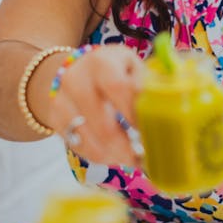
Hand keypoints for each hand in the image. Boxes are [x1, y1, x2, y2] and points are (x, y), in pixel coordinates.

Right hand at [45, 44, 144, 165]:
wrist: (72, 70)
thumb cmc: (113, 69)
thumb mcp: (130, 65)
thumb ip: (145, 83)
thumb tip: (168, 107)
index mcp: (101, 62)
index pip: (119, 89)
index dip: (137, 114)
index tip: (152, 129)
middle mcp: (76, 80)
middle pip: (103, 125)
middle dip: (128, 147)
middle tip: (146, 158)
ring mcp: (61, 101)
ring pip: (91, 142)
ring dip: (116, 157)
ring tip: (135, 161)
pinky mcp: (55, 120)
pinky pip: (80, 147)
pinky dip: (102, 157)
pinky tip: (117, 156)